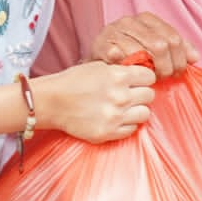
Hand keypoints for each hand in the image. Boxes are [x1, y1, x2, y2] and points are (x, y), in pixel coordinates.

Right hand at [35, 61, 154, 142]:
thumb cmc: (73, 81)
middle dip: (141, 94)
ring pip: (145, 114)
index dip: (144, 78)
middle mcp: (120, 97)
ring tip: (125, 108)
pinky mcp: (108, 133)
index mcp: (118, 76)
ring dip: (137, 110)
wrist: (52, 102)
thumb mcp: (98, 66)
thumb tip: (139, 75)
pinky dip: (127, 124)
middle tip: (130, 94)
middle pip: (149, 96)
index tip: (138, 81)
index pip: (149, 77)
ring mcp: (115, 117)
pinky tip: (116, 118)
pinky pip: (132, 130)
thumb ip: (120, 71)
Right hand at [90, 12, 196, 78]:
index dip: (179, 58)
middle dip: (166, 66)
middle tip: (164, 77)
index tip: (177, 72)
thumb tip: (195, 57)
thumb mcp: (154, 48)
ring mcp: (113, 31)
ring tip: (148, 79)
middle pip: (159, 44)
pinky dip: (127, 67)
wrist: (96, 64)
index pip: (173, 37)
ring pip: (141, 52)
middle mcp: (129, 21)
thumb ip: (176, 49)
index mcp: (146, 19)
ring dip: (147, 70)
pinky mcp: (100, 45)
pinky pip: (119, 56)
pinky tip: (131, 74)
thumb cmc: (128, 56)